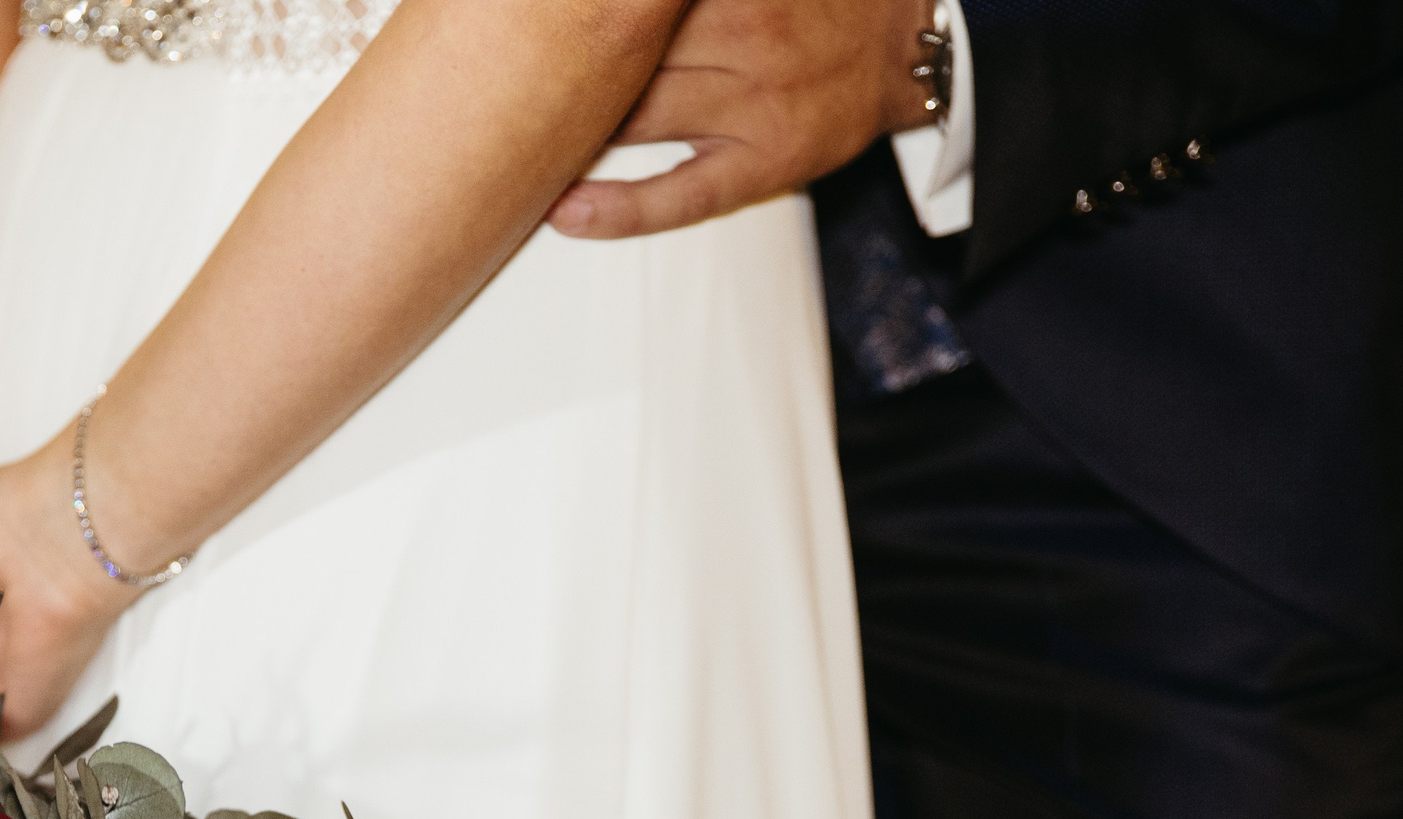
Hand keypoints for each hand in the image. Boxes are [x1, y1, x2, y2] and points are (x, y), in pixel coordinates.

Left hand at [547, 0, 938, 239]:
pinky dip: (617, 210)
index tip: (510, 35)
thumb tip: (586, 10)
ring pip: (634, 119)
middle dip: (558, 72)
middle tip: (495, 90)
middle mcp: (740, 35)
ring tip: (510, 147)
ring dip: (571, 134)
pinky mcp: (766, 161)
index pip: (626, 9)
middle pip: (617, 58)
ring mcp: (753, 103)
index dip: (564, 22)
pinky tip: (566, 214)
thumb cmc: (811, 3)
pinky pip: (679, 196)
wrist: (908, 45)